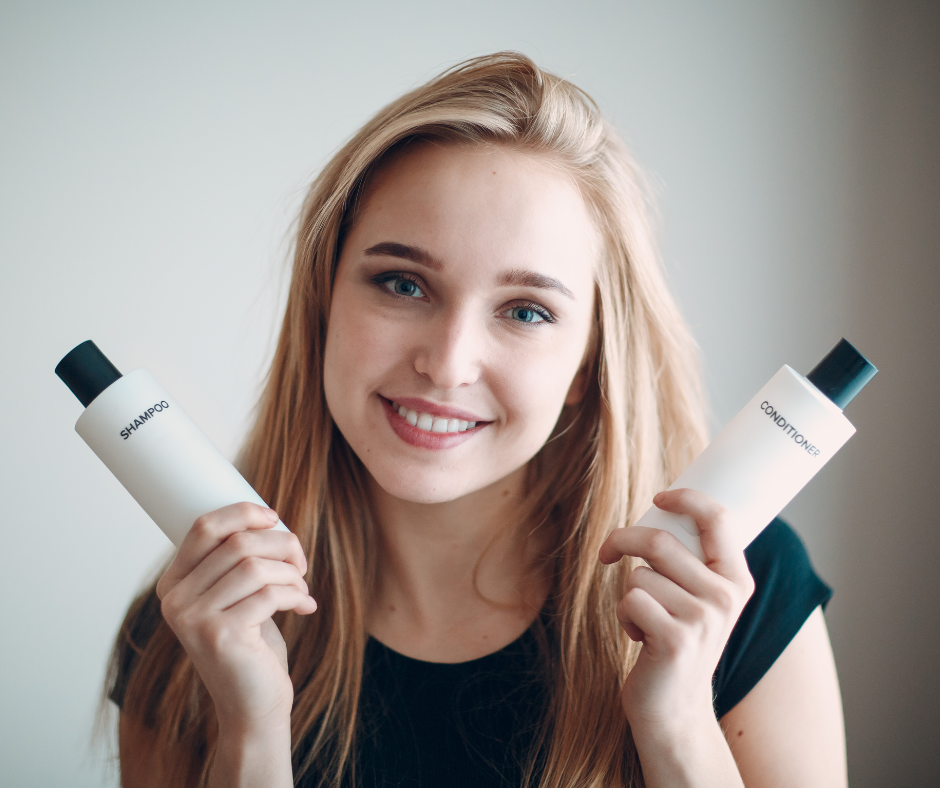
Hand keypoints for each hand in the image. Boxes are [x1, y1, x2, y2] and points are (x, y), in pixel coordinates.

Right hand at [156, 502, 316, 733]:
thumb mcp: (237, 596)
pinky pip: (270, 594)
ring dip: (290, 572)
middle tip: (301, 562)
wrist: (253, 704)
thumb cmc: (251, 644)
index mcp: (174, 584)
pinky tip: (305, 606)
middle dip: (281, 544)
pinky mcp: (221, 635)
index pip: (204, 527)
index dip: (243, 513)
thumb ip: (237, 561)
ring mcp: (194, 619)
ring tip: (302, 587)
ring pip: (255, 566)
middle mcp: (175, 600)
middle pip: (237, 543)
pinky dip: (296, 594)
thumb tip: (266, 516)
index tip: (275, 518)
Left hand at [599, 489, 754, 734]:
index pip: (718, 519)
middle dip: (623, 541)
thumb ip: (692, 561)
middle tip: (608, 552)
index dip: (687, 498)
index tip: (660, 497)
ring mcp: (702, 619)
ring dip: (629, 595)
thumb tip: (665, 507)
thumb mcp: (699, 600)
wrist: (675, 707)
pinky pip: (630, 600)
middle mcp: (725, 597)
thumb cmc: (678, 641)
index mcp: (736, 580)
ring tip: (647, 622)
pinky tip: (641, 639)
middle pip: (659, 541)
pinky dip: (624, 616)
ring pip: (639, 575)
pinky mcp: (675, 640)